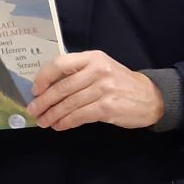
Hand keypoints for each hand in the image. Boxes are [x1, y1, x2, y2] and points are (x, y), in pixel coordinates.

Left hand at [27, 51, 164, 131]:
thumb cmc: (119, 83)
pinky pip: (80, 115)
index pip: (60, 63)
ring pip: (69, 103)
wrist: (150, 97)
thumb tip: (47, 88)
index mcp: (92, 58)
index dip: (44, 77)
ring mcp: (103, 89)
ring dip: (53, 114)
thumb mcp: (101, 69)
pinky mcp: (108, 107)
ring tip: (43, 121)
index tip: (34, 90)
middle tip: (33, 110)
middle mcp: (97, 70)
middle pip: (63, 87)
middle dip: (44, 101)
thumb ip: (78, 73)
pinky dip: (66, 122)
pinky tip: (59, 125)